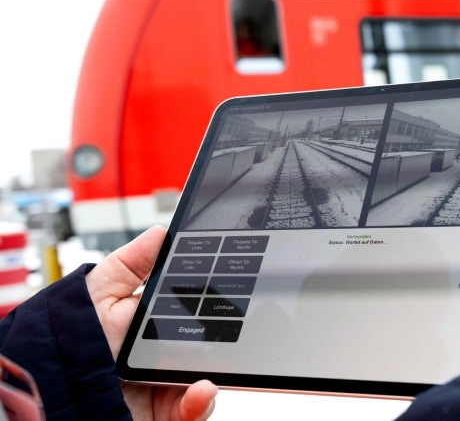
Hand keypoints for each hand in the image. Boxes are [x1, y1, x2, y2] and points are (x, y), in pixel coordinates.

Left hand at [85, 226, 217, 420]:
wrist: (49, 392)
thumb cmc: (67, 343)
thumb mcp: (97, 294)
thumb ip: (130, 265)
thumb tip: (161, 233)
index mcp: (156, 323)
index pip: (196, 309)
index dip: (214, 300)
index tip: (227, 288)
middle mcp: (167, 353)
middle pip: (211, 344)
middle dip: (226, 339)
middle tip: (232, 333)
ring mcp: (169, 385)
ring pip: (210, 378)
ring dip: (218, 375)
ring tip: (210, 374)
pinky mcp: (168, 413)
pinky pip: (194, 410)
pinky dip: (200, 403)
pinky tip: (200, 390)